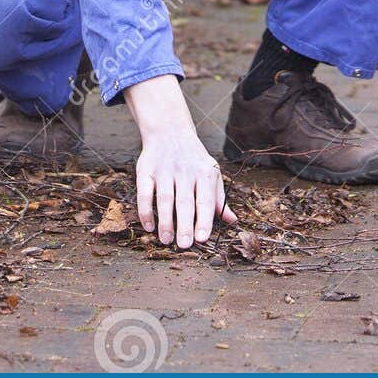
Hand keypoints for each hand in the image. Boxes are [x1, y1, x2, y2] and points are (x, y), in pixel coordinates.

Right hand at [126, 75, 236, 248]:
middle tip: (184, 245)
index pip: (205, 200)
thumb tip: (232, 221)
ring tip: (166, 240)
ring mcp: (164, 170)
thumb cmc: (194, 160)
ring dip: (165, 221)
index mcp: (204, 172)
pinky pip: (144, 192)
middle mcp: (185, 171)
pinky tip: (149, 227)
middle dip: (184, 225)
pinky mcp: (145, 170)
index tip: (202, 239)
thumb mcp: (211, 173)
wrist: (170, 131)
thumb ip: (219, 199)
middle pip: (185, 202)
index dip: (204, 220)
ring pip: (165, 199)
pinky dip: (146, 210)